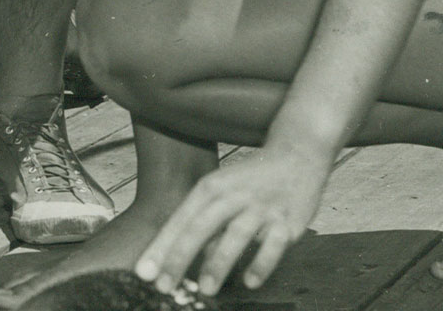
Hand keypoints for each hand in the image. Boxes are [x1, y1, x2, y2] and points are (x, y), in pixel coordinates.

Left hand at [135, 148, 328, 296]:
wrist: (298, 153)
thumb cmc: (252, 180)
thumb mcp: (222, 191)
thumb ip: (204, 223)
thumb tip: (182, 258)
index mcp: (211, 188)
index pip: (180, 220)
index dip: (161, 247)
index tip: (144, 272)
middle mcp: (233, 195)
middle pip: (201, 226)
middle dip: (180, 257)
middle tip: (164, 285)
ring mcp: (261, 207)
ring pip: (235, 234)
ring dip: (219, 263)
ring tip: (205, 289)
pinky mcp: (287, 220)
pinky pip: (274, 244)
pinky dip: (262, 263)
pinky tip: (250, 282)